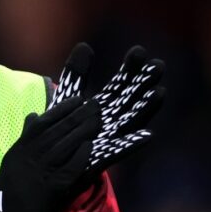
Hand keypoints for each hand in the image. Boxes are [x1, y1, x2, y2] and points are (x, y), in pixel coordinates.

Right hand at [0, 96, 100, 211]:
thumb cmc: (9, 191)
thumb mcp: (12, 159)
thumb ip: (25, 137)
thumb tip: (34, 114)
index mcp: (19, 149)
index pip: (42, 123)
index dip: (61, 109)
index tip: (77, 100)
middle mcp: (29, 157)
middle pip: (57, 131)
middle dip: (78, 116)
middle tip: (95, 105)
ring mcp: (41, 171)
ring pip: (65, 145)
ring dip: (83, 131)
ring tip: (97, 120)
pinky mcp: (52, 187)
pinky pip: (70, 167)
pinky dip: (80, 155)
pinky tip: (91, 146)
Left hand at [51, 43, 164, 176]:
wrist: (50, 165)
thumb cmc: (63, 132)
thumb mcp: (68, 100)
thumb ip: (77, 75)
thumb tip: (85, 46)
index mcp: (104, 107)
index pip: (120, 84)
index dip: (129, 69)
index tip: (139, 51)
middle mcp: (111, 122)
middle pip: (130, 99)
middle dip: (144, 84)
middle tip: (158, 65)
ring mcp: (109, 140)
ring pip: (130, 122)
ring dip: (146, 109)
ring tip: (160, 92)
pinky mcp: (100, 159)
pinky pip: (118, 151)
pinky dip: (132, 144)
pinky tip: (147, 135)